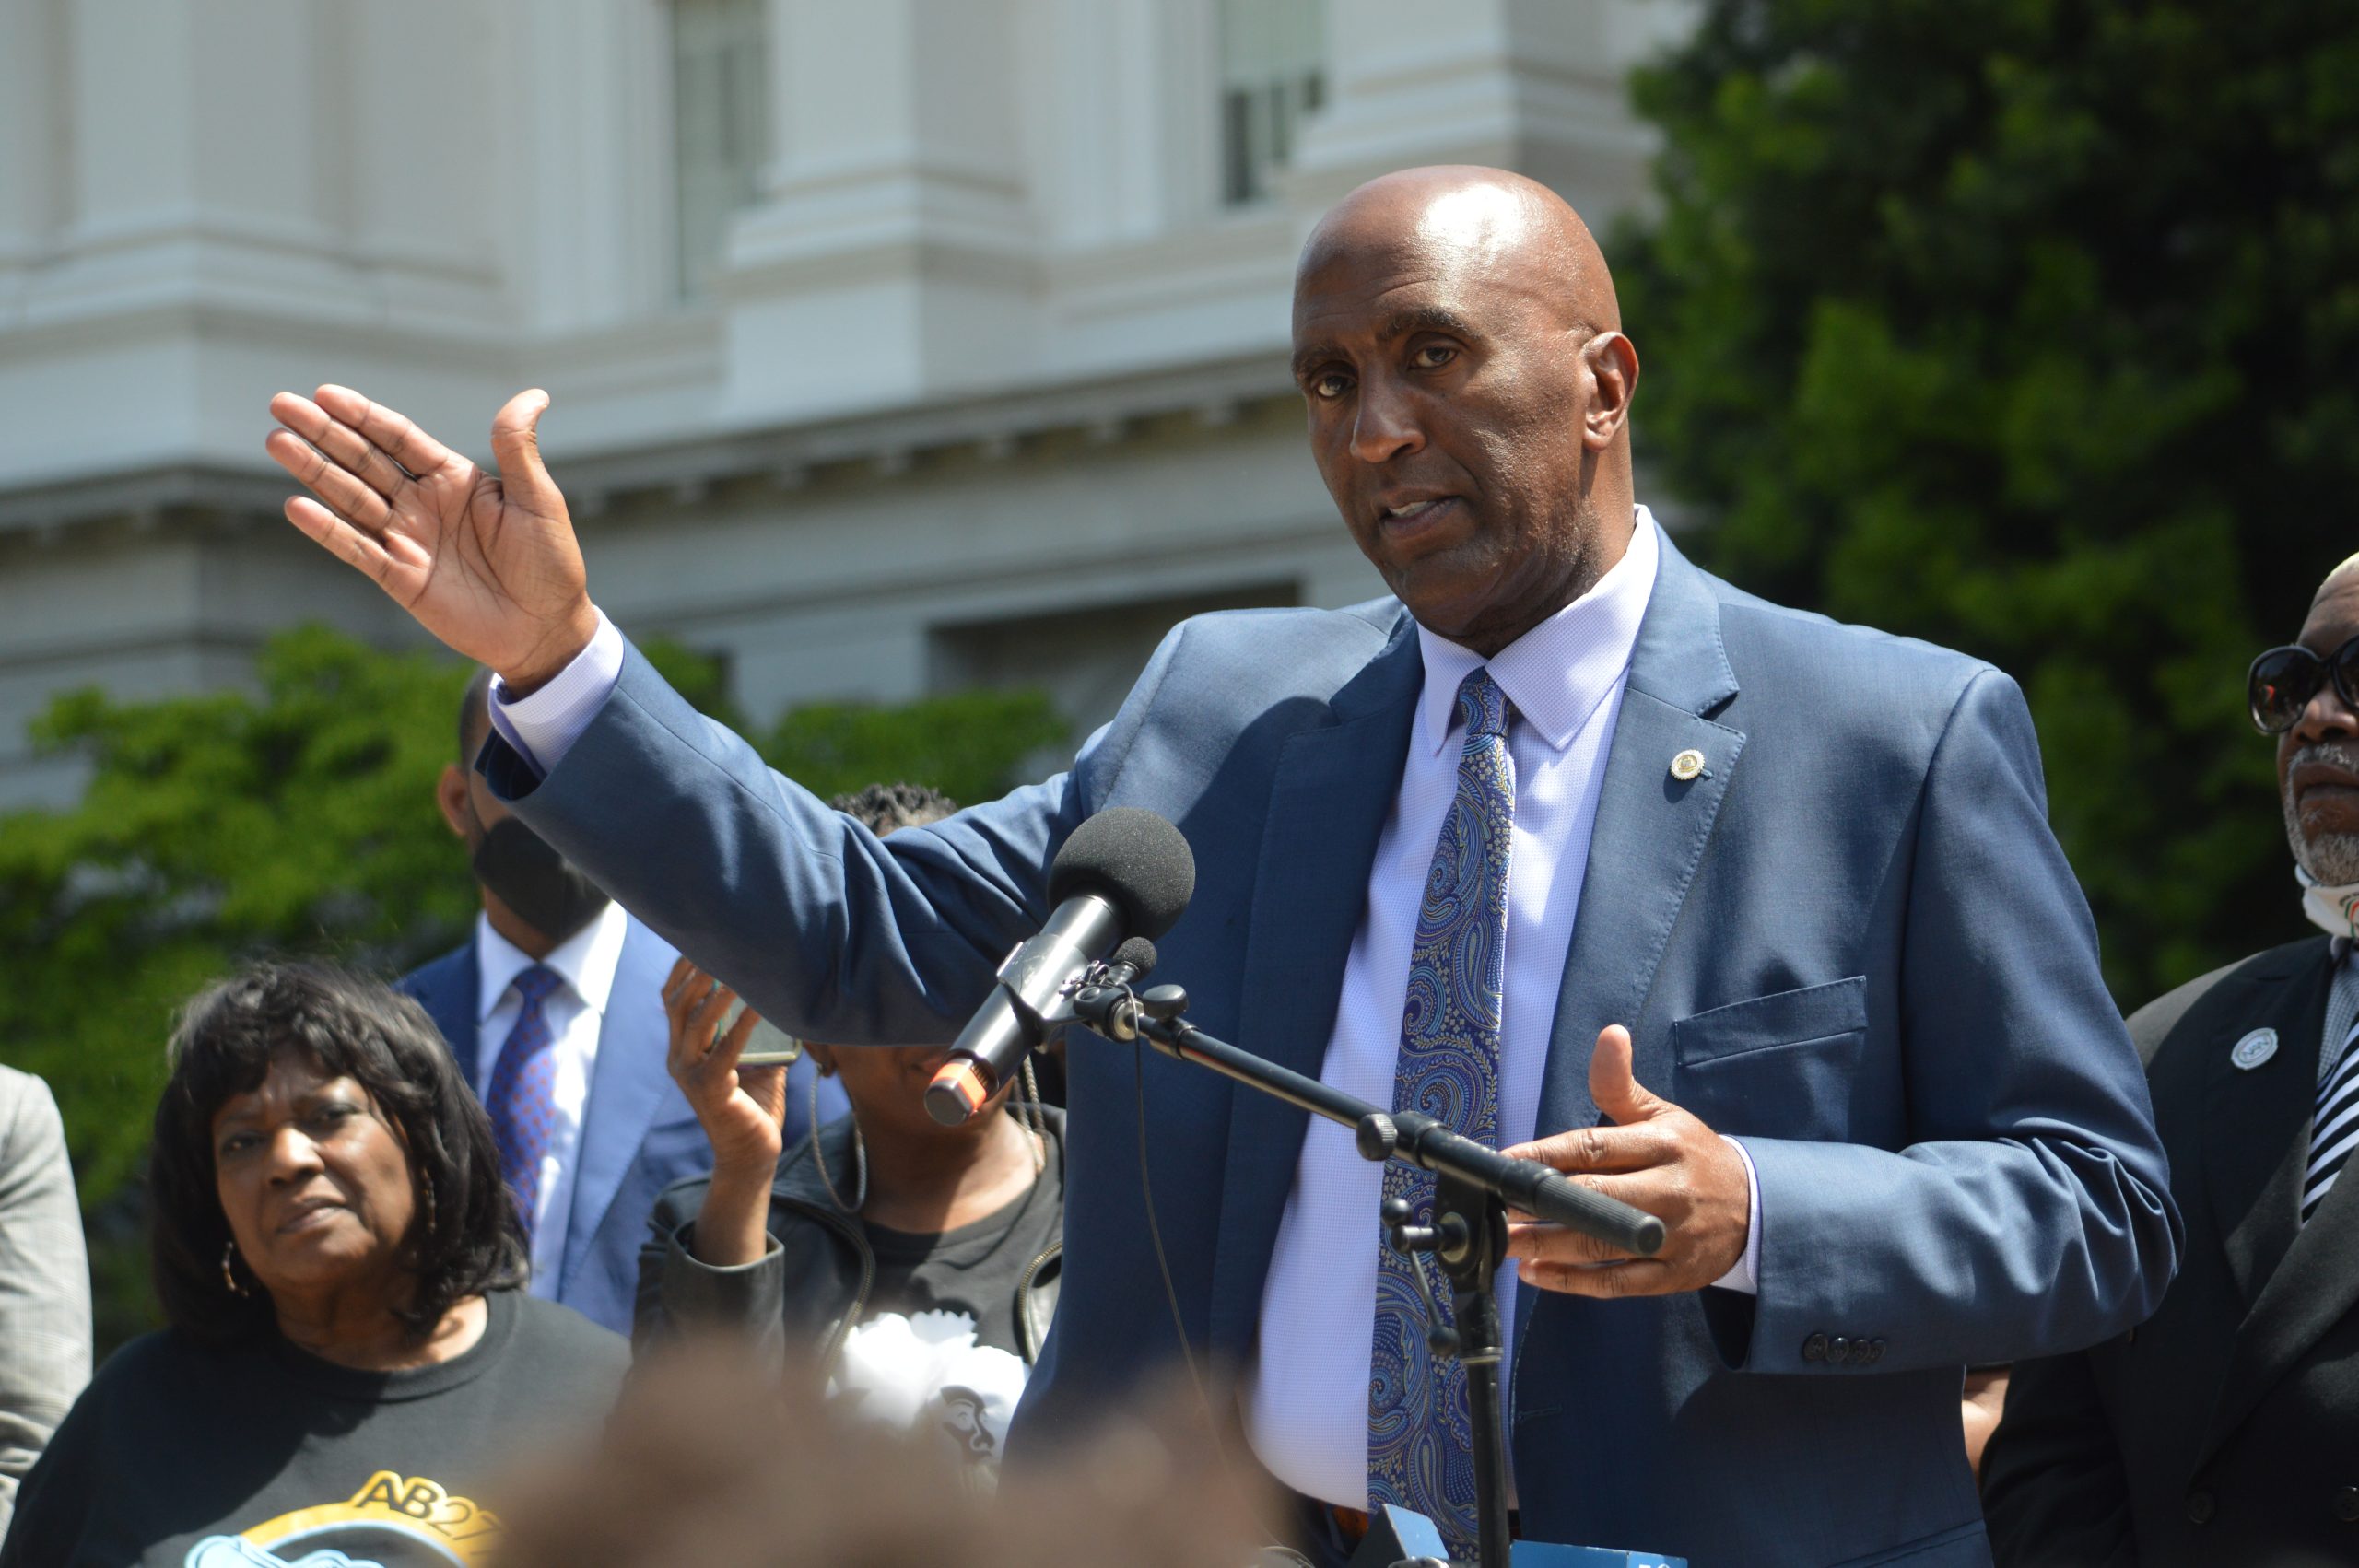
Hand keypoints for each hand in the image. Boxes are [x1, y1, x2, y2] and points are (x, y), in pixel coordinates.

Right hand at [264, 385, 598, 691]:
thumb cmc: (551, 563)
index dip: (363, 416)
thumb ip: (518, 448)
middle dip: (323, 433)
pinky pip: (357, 549)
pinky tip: (297, 506)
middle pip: (364, 460)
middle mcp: (423, 503)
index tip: (326, 394)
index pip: (399, 438)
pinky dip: (327, 530)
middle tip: (281, 405)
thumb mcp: (539, 500)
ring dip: (315, 471)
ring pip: (351, 498)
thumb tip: (534, 394)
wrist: (546, 629)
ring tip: (276, 442)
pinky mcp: (399, 578)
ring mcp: (407, 539)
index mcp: (454, 479)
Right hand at [662, 956, 788, 1179]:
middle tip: (718, 946)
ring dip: (716, 994)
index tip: (701, 942)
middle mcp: (680, 1059)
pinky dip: (740, 1026)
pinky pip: (723, 1052)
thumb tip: (782, 998)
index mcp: (684, 1050)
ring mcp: (690, 1076)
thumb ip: (759, 1033)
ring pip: (695, 1023)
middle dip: (695, 973)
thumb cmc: (755, 1106)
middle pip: (677, 1005)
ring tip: (737, 971)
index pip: (672, 1002)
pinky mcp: (710, 1091)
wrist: (752, 1155)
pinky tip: (758, 1008)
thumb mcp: (756, 1062)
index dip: (683, 971)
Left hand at [1500, 1024, 1749, 1296]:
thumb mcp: (1661, 1115)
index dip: (1546, 1154)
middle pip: (1595, 1197)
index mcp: (1662, 1143)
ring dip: (1548, 1246)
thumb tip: (1609, 1034)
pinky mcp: (1673, 1275)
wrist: (1754, 1207)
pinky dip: (1574, 1281)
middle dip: (1541, 1205)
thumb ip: (1620, 1083)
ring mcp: (1672, 1236)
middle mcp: (1668, 1189)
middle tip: (1496, 1207)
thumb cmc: (1690, 1155)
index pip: (1595, 1147)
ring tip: (1505, 1243)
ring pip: (1602, 1243)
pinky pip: (1618, 1283)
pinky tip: (1536, 1272)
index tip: (1506, 1161)